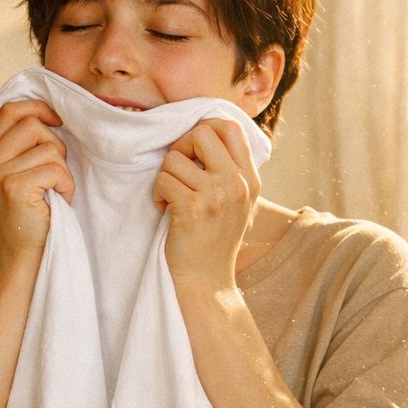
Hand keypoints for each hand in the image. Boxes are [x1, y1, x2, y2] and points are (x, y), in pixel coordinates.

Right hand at [0, 100, 73, 268]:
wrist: (23, 260)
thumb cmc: (32, 219)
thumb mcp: (20, 179)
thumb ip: (25, 150)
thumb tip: (53, 115)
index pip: (10, 111)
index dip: (38, 108)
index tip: (58, 122)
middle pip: (32, 124)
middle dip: (56, 145)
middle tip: (56, 175)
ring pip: (48, 147)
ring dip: (63, 170)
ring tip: (55, 192)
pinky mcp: (13, 188)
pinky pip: (55, 168)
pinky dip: (66, 185)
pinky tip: (59, 201)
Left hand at [153, 118, 259, 289]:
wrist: (207, 280)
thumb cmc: (215, 239)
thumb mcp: (238, 203)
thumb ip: (230, 171)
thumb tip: (205, 134)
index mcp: (250, 179)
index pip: (231, 127)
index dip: (205, 129)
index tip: (194, 152)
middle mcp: (237, 184)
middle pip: (202, 133)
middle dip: (181, 146)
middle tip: (178, 170)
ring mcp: (216, 195)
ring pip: (174, 158)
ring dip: (165, 175)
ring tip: (171, 196)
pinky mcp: (192, 209)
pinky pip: (163, 179)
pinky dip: (157, 193)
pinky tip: (164, 208)